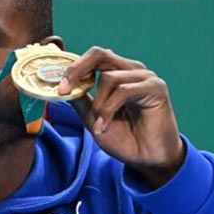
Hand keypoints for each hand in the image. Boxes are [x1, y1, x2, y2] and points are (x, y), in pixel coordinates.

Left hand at [58, 47, 184, 187]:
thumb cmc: (124, 138)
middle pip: (99, 54)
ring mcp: (145, 77)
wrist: (148, 159)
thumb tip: (60, 87)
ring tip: (98, 124)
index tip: (58, 86)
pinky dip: (109, 109)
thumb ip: (80, 100)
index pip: (92, 58)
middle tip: (64, 89)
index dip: (72, 67)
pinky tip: (105, 126)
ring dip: (98, 104)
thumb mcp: (93, 118)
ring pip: (109, 77)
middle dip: (77, 70)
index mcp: (118, 72)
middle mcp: (131, 70)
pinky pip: (123, 91)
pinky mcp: (155, 88)